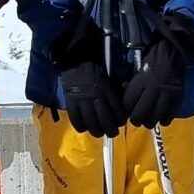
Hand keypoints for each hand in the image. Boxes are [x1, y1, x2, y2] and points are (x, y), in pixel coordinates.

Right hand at [49, 21, 122, 136]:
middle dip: (111, 130)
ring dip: (97, 131)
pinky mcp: (71, 103)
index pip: (117, 111)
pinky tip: (84, 128)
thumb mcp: (109, 78)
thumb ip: (114, 92)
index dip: (120, 120)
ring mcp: (82, 102)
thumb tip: (122, 104)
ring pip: (92, 123)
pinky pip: (76, 120)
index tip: (120, 123)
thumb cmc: (95, 68)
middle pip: (106, 121)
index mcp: (107, 91)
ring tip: (99, 133)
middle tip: (112, 134)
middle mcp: (96, 98)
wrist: (75, 60)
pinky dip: (81, 127)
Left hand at [120, 12, 193, 127]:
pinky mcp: (177, 98)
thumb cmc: (152, 60)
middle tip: (137, 120)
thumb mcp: (138, 70)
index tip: (128, 110)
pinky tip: (162, 118)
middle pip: (139, 114)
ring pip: (154, 118)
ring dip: (149, 122)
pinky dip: (164, 120)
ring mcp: (165, 95)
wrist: (172, 53)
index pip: (127, 103)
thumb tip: (123, 95)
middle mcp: (152, 89)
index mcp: (140, 81)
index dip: (126, 109)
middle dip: (136, 120)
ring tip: (149, 121)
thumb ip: (131, 85)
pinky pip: (168, 116)